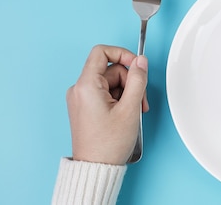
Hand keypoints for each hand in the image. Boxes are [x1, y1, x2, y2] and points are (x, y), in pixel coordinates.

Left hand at [66, 45, 148, 164]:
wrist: (96, 167)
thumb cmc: (108, 144)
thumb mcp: (130, 108)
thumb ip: (138, 80)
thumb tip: (141, 62)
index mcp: (86, 86)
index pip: (102, 52)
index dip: (123, 54)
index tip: (137, 65)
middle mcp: (79, 89)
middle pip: (111, 70)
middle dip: (130, 81)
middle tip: (141, 101)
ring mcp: (81, 99)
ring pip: (111, 82)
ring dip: (127, 93)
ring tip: (135, 112)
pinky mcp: (86, 107)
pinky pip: (106, 93)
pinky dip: (119, 100)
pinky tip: (127, 114)